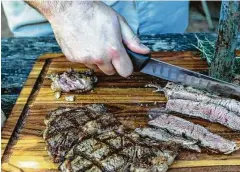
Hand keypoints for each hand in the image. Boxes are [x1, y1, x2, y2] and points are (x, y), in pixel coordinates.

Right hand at [30, 1, 149, 76]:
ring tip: (95, 43)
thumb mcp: (119, 22)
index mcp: (113, 50)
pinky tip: (84, 42)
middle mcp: (99, 58)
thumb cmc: (94, 12)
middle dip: (112, 63)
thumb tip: (145, 52)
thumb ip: (132, 40)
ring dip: (98, 60)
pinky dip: (86, 56)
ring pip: (97, 67)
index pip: (126, 71)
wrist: (69, 7)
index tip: (125, 61)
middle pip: (111, 71)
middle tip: (108, 47)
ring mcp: (85, 59)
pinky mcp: (73, 58)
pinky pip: (84, 63)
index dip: (127, 66)